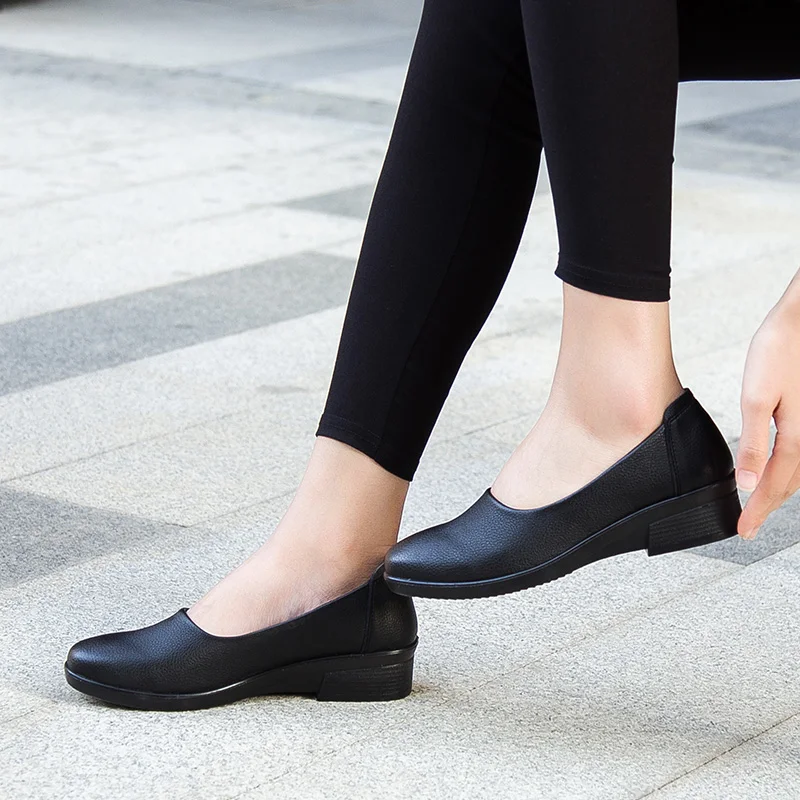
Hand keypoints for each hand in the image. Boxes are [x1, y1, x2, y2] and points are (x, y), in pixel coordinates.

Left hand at [736, 281, 799, 538]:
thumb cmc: (780, 350)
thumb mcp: (757, 397)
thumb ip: (753, 442)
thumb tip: (745, 483)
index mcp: (797, 437)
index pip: (772, 486)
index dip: (757, 511)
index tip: (742, 531)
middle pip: (790, 483)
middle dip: (768, 505)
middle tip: (749, 525)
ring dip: (781, 488)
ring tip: (762, 503)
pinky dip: (791, 468)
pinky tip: (781, 466)